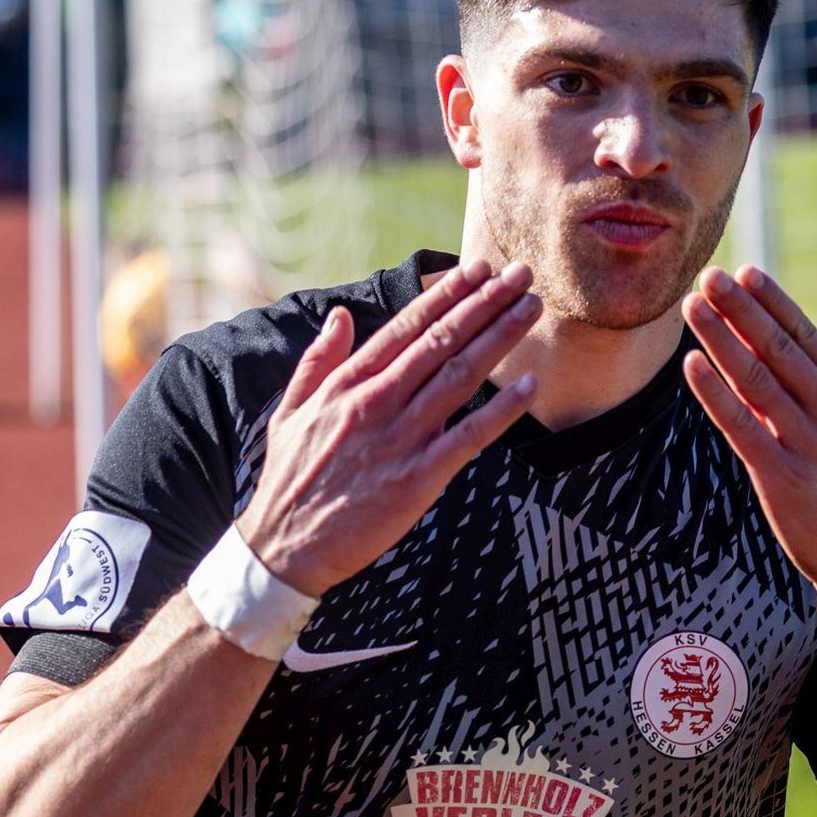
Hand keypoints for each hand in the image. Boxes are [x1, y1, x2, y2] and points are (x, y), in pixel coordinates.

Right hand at [236, 261, 540, 595]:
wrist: (285, 546)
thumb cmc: (290, 480)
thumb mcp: (291, 410)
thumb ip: (318, 360)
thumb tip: (339, 314)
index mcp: (349, 383)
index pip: (407, 326)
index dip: (447, 294)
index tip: (479, 269)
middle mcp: (377, 402)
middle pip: (441, 341)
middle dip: (485, 303)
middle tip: (521, 274)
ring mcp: (400, 438)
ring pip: (460, 376)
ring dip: (500, 338)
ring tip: (532, 309)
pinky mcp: (418, 478)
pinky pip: (469, 437)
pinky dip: (501, 411)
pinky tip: (529, 386)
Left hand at [681, 266, 816, 618]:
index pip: (807, 335)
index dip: (773, 302)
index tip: (744, 271)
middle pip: (779, 349)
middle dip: (740, 309)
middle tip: (708, 275)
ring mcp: (809, 444)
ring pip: (756, 380)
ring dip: (721, 339)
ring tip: (692, 306)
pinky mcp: (783, 477)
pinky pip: (742, 426)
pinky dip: (715, 393)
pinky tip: (692, 365)